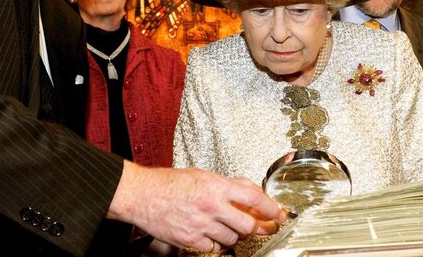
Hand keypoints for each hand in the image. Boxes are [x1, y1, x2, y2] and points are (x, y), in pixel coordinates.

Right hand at [108, 162, 285, 251]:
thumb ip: (229, 183)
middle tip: (263, 227)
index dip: (272, 208)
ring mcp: (201, 225)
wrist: (143, 195)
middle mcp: (211, 206)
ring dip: (237, 235)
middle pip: (248, 224)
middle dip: (259, 227)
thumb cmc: (169, 183)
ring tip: (231, 227)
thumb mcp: (204, 175)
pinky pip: (215, 248)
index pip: (254, 198)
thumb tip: (250, 188)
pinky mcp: (190, 240)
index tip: (279, 213)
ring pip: (233, 238)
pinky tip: (215, 236)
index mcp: (216, 186)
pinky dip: (218, 244)